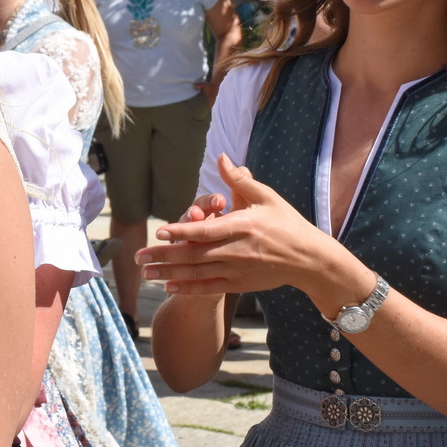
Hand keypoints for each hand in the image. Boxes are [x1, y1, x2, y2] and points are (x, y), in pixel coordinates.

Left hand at [135, 155, 329, 294]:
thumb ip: (239, 180)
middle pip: (193, 255)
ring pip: (196, 274)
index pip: (205, 230)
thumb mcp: (266, 197)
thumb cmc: (286, 223)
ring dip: (168, 274)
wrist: (308, 259)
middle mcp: (236, 251)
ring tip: (145, 273)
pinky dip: (188, 289)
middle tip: (138, 256)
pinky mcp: (239, 284)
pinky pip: (208, 288)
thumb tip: (221, 157)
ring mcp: (237, 270)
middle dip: (163, 256)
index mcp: (241, 226)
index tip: (160, 230)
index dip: (181, 231)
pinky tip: (169, 286)